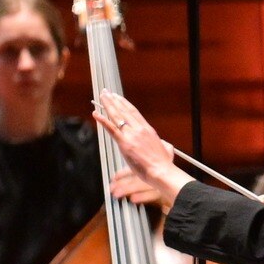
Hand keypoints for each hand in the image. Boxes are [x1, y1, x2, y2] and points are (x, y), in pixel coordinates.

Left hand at [91, 92, 186, 209]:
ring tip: (102, 97)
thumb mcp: (167, 149)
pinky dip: (102, 120)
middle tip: (106, 92)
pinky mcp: (124, 143)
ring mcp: (131, 135)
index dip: (124, 103)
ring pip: (117, 116)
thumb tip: (165, 145)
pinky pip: (111, 129)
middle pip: (123, 110)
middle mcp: (139, 129)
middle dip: (114, 100)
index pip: (134, 112)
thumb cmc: (164, 163)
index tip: (118, 97)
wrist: (161, 171)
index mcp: (148, 129)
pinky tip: (95, 114)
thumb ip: (164, 145)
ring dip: (108, 105)